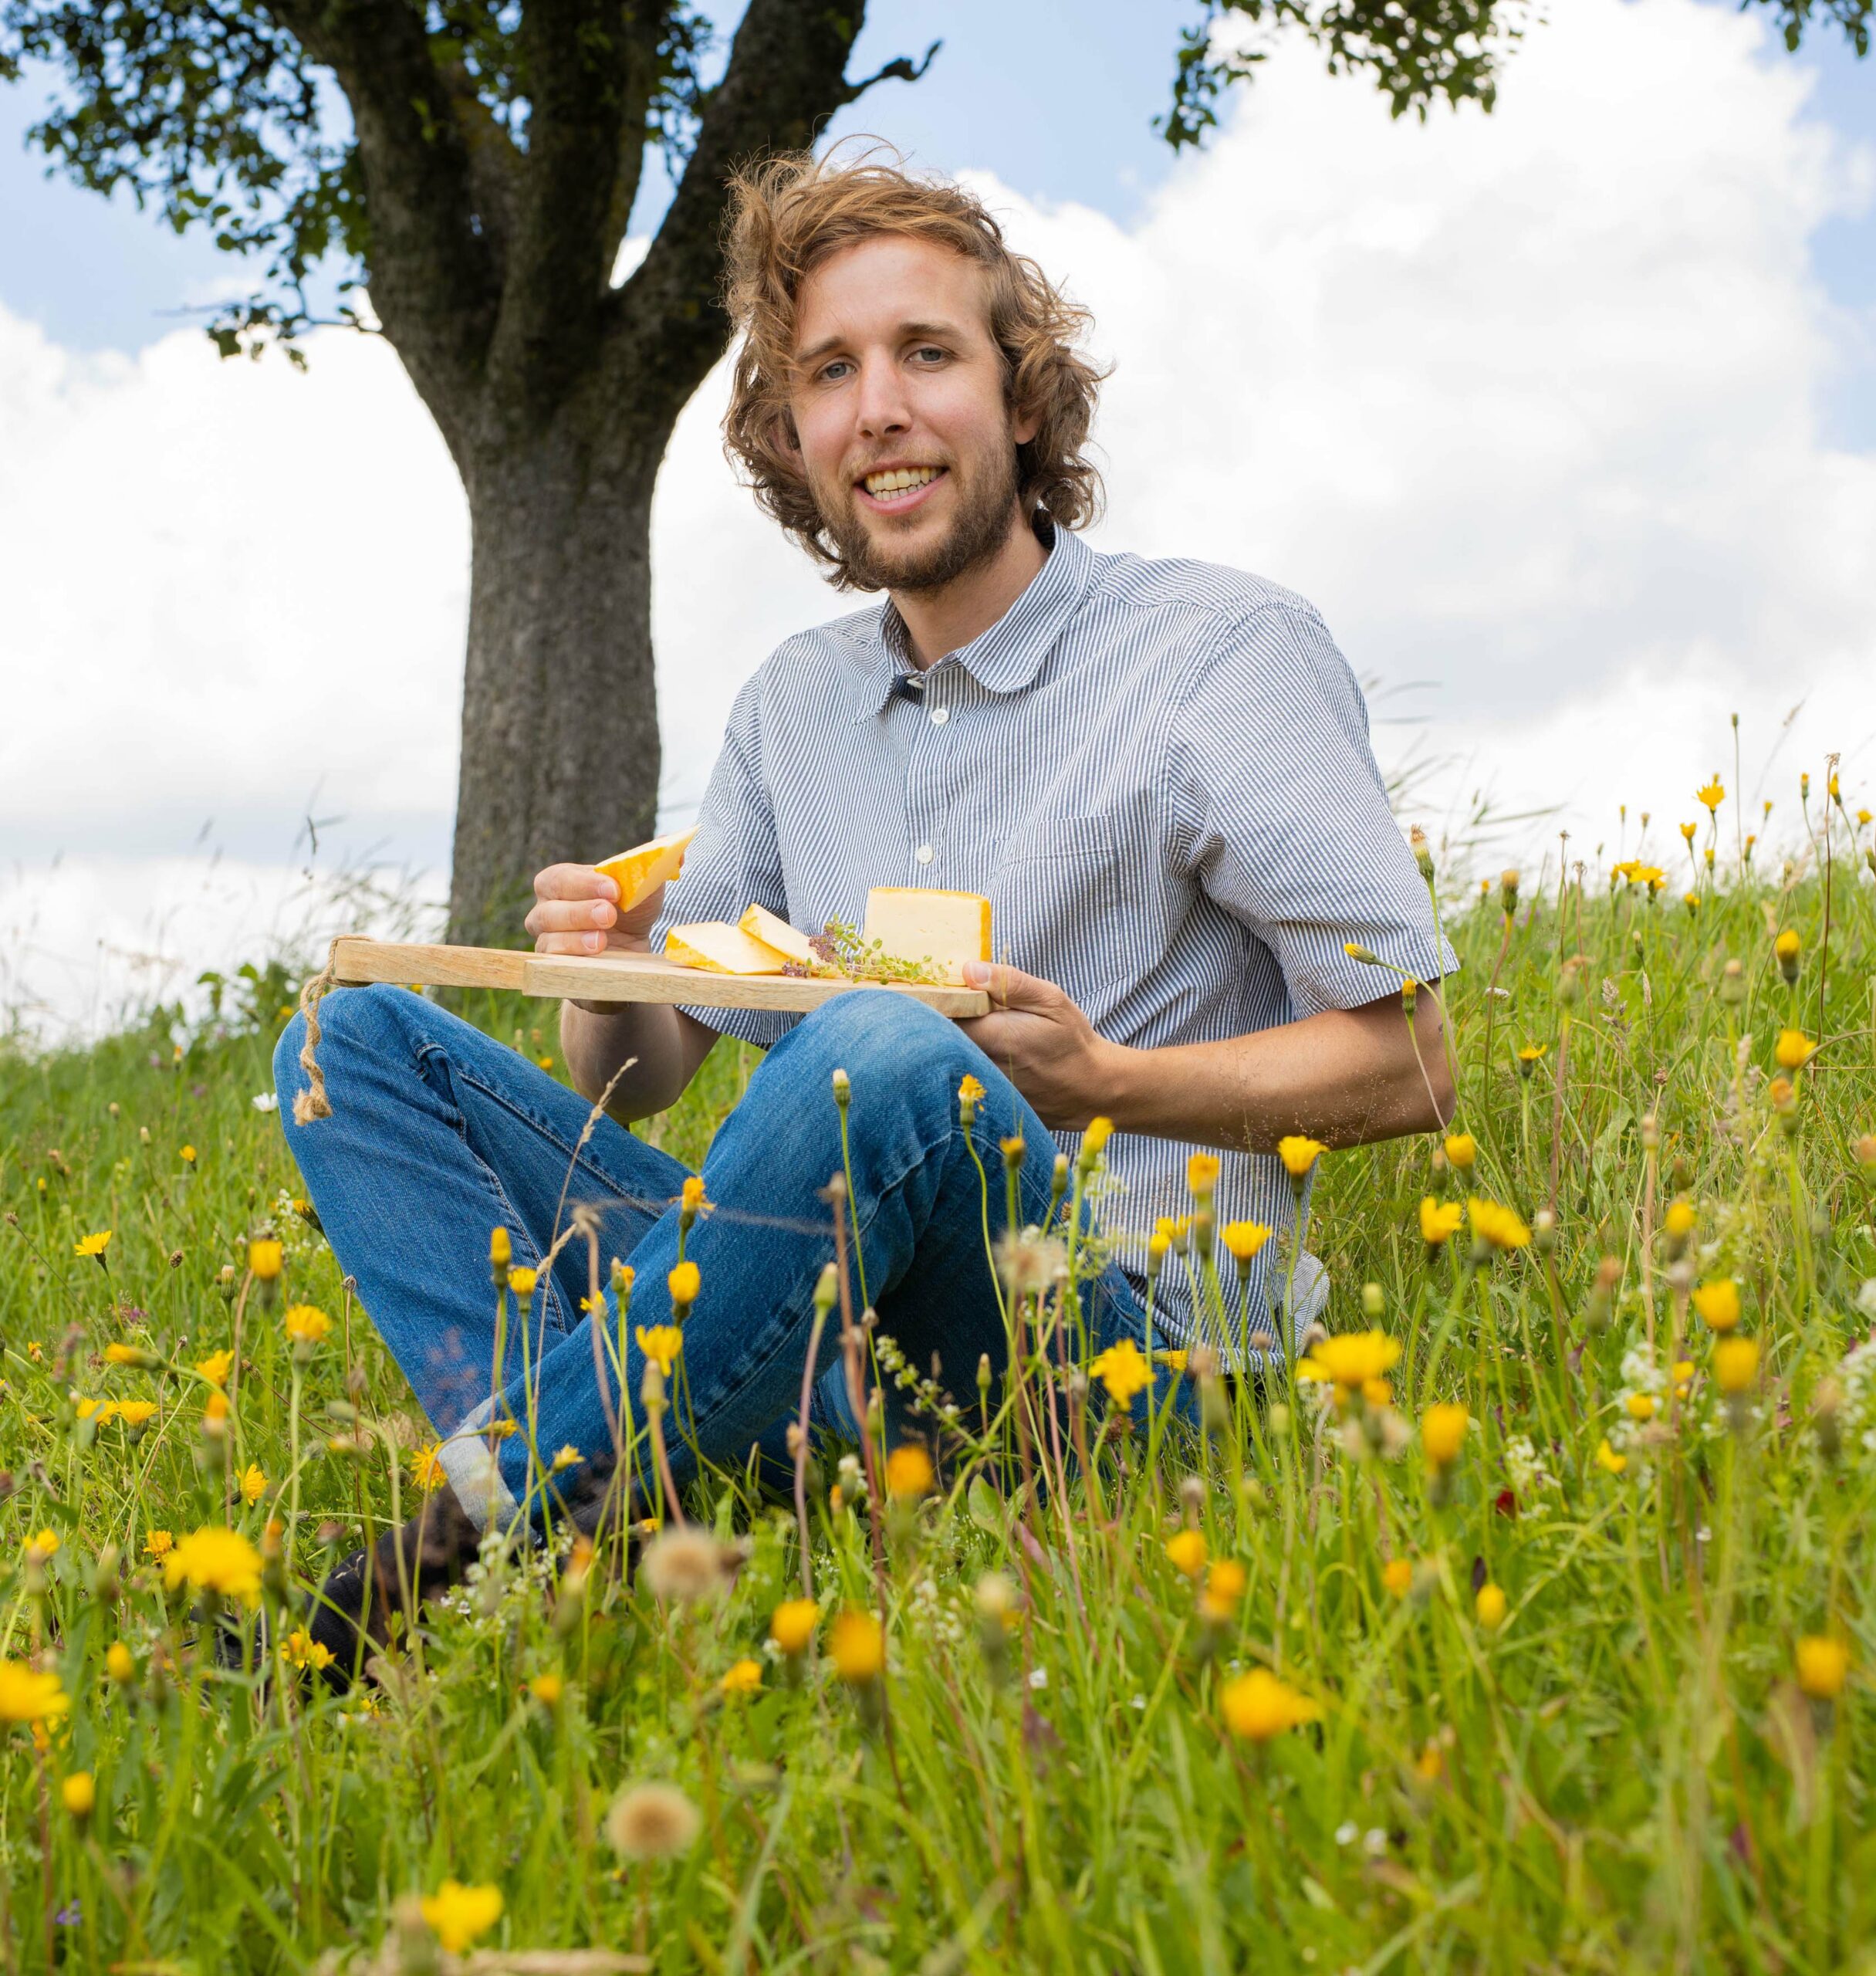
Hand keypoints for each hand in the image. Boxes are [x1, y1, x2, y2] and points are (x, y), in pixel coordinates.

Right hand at [526, 863, 665, 1014]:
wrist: (631, 958)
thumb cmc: (630, 914)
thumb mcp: (644, 889)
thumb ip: (656, 868)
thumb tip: (677, 857)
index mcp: (561, 884)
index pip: (559, 878)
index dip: (584, 883)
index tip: (614, 888)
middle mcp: (547, 912)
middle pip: (547, 909)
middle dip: (579, 911)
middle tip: (609, 914)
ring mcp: (548, 943)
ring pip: (548, 940)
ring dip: (575, 939)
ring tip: (602, 941)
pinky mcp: (557, 971)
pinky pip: (554, 966)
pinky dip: (574, 961)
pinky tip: (595, 957)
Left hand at [956, 962, 1130, 1130]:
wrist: (1091, 1090)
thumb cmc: (1072, 1041)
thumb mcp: (1051, 1001)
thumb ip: (1009, 983)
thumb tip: (968, 969)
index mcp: (996, 1037)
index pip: (944, 1015)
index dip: (940, 1001)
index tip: (945, 991)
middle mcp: (982, 1067)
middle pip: (940, 1039)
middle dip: (942, 1022)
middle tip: (959, 1010)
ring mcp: (982, 1089)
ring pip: (949, 1059)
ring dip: (953, 1043)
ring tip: (980, 1034)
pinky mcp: (984, 1103)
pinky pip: (962, 1077)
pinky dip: (965, 1063)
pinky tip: (986, 1057)